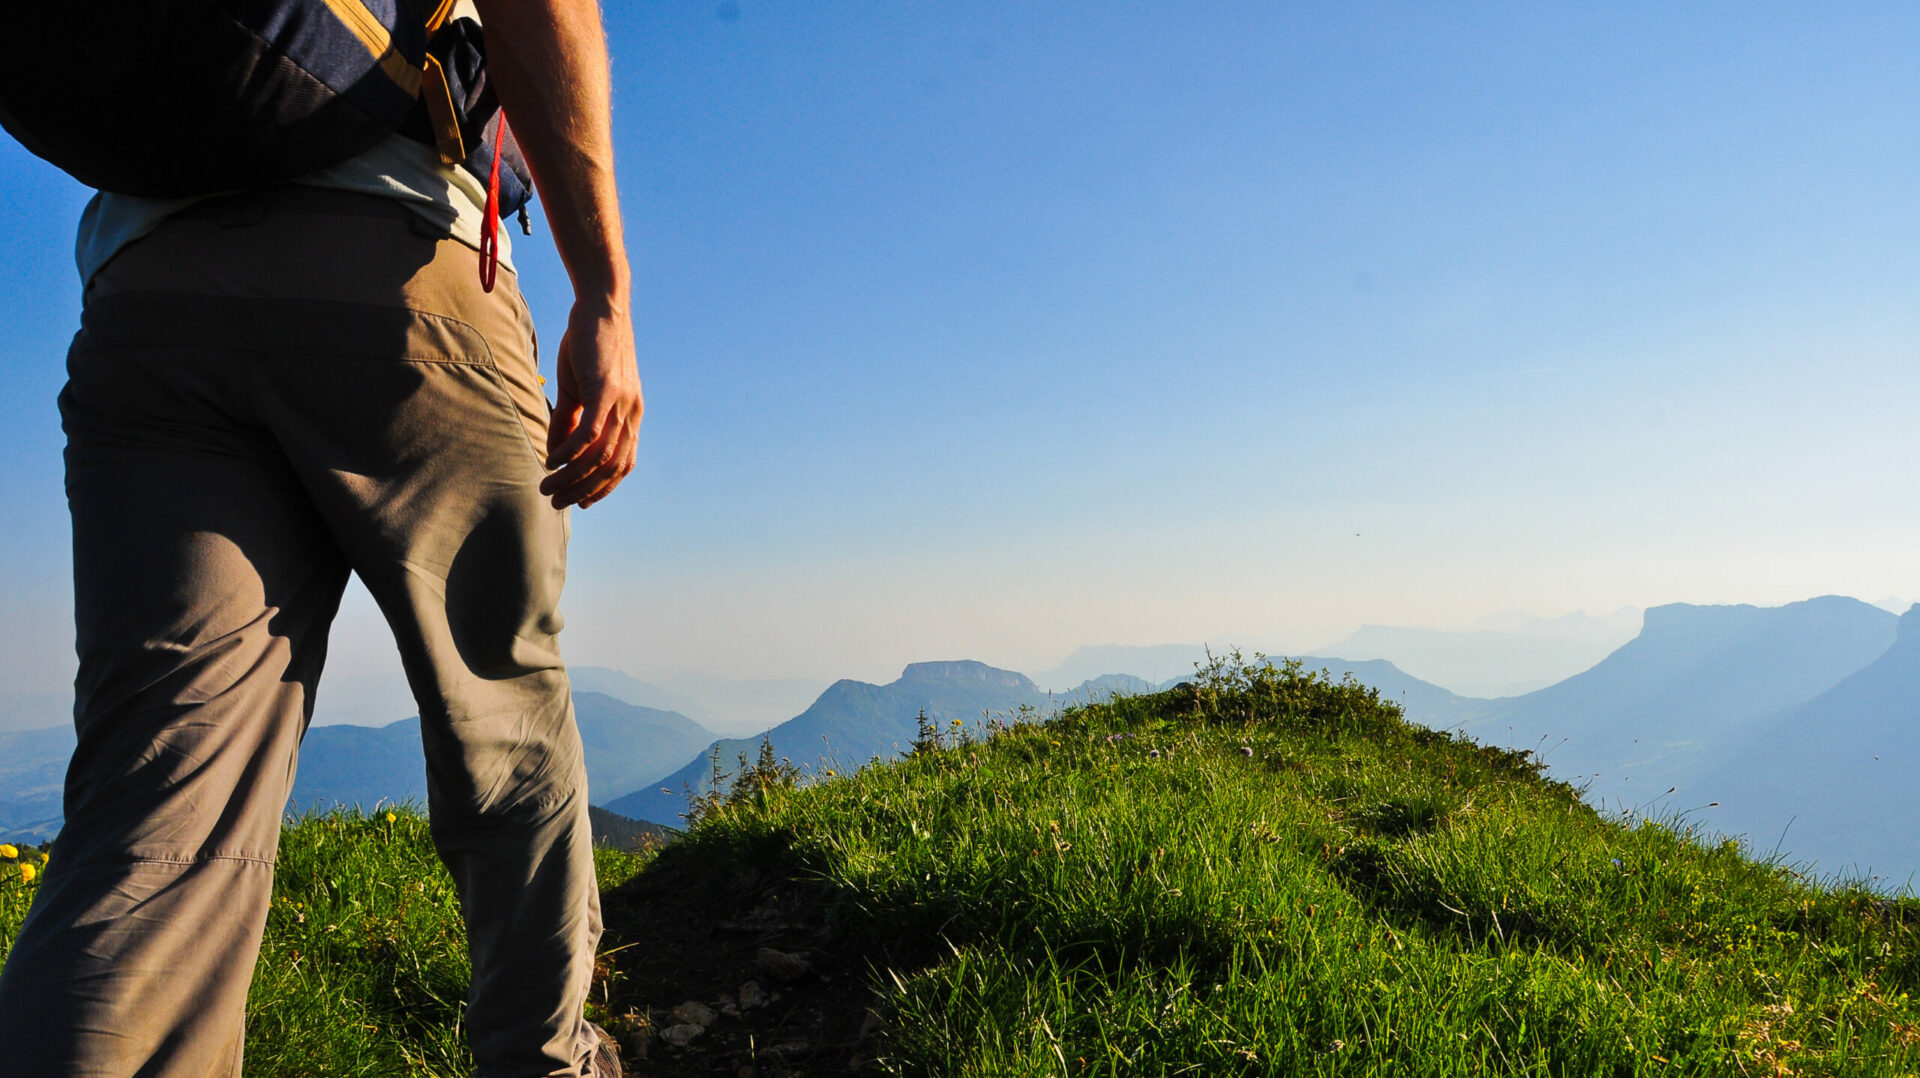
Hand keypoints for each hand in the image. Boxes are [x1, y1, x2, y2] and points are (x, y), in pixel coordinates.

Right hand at [541, 299, 642, 508]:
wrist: (602, 305)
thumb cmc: (589, 345)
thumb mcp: (577, 388)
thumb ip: (567, 420)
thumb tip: (555, 454)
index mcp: (630, 415)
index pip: (622, 465)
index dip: (602, 488)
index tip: (579, 503)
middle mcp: (631, 413)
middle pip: (610, 467)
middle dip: (582, 491)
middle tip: (556, 502)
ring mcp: (622, 402)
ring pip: (599, 455)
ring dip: (572, 476)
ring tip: (547, 487)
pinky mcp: (606, 389)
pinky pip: (590, 431)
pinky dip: (570, 451)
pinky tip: (553, 461)